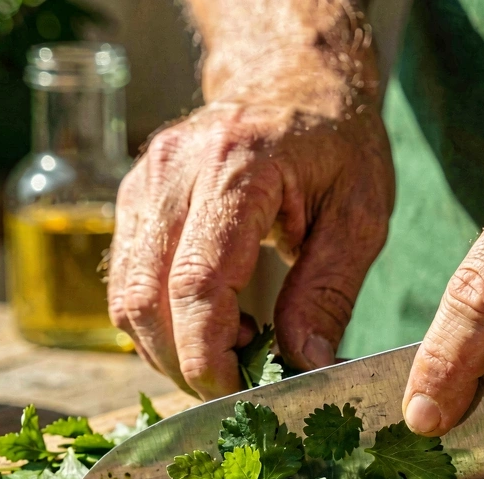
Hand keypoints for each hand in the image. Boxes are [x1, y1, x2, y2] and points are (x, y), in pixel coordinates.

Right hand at [108, 90, 392, 398]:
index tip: (235, 394)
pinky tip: (205, 326)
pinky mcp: (132, 199)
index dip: (207, 354)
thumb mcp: (358, 215)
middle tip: (233, 388)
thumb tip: (304, 366)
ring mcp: (143, 182)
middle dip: (182, 363)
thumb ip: (328, 292)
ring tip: (226, 354)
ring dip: (166, 349)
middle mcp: (174, 170)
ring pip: (126, 297)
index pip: (198, 283)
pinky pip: (125, 282)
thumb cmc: (335, 144)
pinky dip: (157, 323)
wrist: (292, 80)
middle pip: (146, 298)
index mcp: (236, 167)